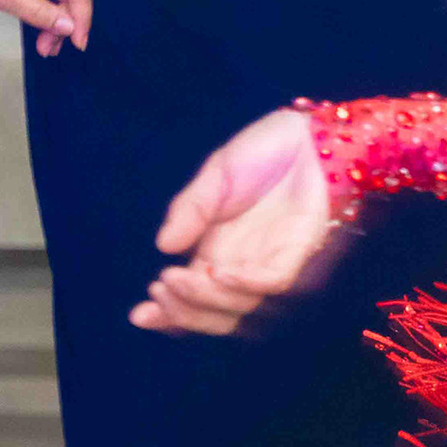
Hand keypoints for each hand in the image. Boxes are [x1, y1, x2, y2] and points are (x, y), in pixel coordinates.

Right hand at [136, 109, 339, 334]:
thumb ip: (189, 212)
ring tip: (178, 280)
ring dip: (208, 301)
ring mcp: (276, 260)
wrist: (307, 131)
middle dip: (185, 312)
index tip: (139, 315)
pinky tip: (218, 273)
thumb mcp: (214, 179)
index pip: (196, 301)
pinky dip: (247, 283)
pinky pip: (277, 279)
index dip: (170, 315)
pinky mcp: (303, 247)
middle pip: (221, 316)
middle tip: (158, 290)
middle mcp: (248, 266)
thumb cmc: (263, 153)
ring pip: (246, 306)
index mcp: (221, 255)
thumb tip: (163, 246)